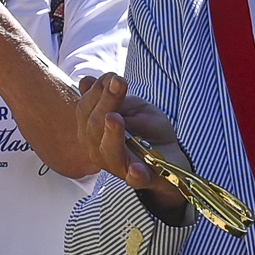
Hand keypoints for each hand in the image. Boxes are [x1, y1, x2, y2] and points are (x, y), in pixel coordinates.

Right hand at [75, 73, 189, 213]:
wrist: (169, 158)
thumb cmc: (147, 132)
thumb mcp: (133, 108)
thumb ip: (112, 98)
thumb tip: (86, 80)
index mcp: (92, 131)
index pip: (85, 110)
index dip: (97, 92)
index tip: (114, 76)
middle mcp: (97, 149)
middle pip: (93, 126)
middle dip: (105, 102)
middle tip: (119, 82)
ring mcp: (116, 166)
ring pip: (107, 150)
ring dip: (111, 134)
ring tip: (114, 117)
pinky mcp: (138, 179)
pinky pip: (133, 178)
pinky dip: (135, 174)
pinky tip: (137, 168)